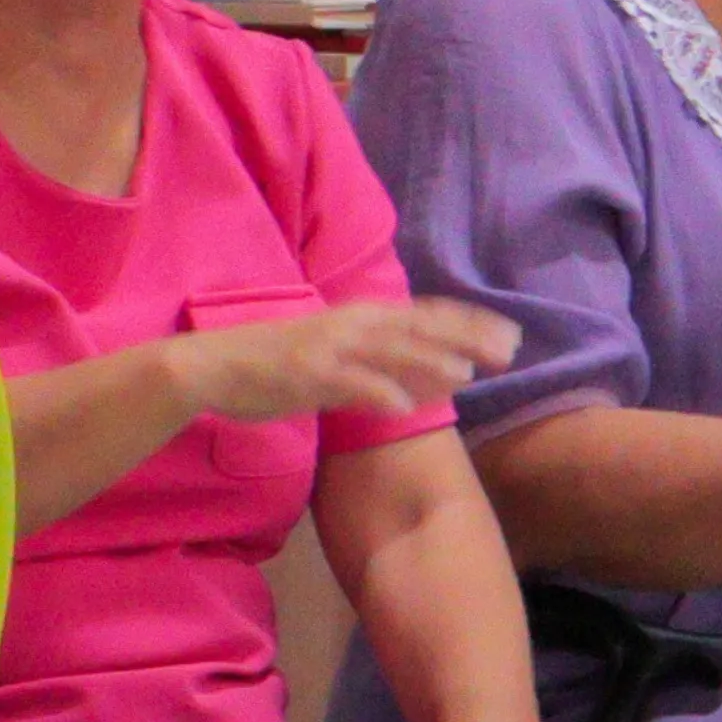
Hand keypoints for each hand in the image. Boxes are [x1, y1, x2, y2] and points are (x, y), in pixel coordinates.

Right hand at [168, 297, 518, 431]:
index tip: (510, 334)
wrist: (211, 365)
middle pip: (421, 328)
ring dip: (429, 360)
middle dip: (467, 337)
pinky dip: (376, 392)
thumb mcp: (339, 355)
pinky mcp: (304, 373)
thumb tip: (434, 376)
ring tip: (466, 374)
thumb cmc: (279, 362)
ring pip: (389, 350)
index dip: (471, 323)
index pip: (429, 314)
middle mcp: (352, 326)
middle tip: (509, 352)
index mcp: (362, 318)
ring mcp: (329, 348)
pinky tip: (403, 407)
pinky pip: (347, 383)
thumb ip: (384, 362)